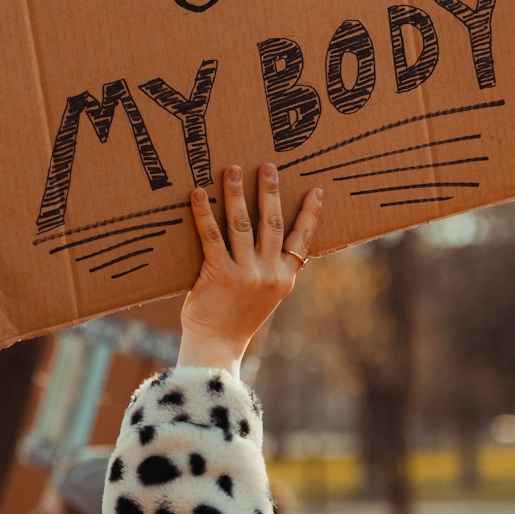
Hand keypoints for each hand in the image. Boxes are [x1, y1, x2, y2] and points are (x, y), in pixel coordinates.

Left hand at [178, 163, 322, 372]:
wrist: (216, 347)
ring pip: (242, 224)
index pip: (301, 240)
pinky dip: (204, 213)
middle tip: (267, 165)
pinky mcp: (219, 275)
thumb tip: (266, 237)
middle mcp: (268, 273)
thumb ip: (270, 269)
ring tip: (232, 169)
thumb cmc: (236, 319)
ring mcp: (245, 273)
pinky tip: (198, 194)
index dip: (309, 214)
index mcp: (284, 277)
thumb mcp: (266, 296)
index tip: (316, 190)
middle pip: (271, 223)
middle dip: (270, 191)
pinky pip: (211, 237)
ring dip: (236, 194)